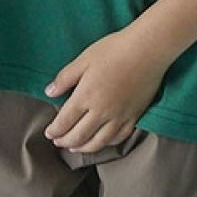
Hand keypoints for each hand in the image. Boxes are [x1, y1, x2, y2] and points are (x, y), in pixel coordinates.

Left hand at [42, 29, 169, 153]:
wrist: (147, 49)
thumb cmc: (114, 49)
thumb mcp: (84, 58)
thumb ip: (65, 77)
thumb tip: (49, 92)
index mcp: (86, 96)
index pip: (64, 121)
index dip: (54, 130)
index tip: (49, 133)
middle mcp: (101, 111)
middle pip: (79, 136)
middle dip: (65, 141)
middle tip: (58, 142)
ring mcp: (119, 116)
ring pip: (98, 142)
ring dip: (83, 148)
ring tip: (75, 148)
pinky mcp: (134, 116)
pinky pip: (119, 138)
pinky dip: (106, 144)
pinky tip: (101, 142)